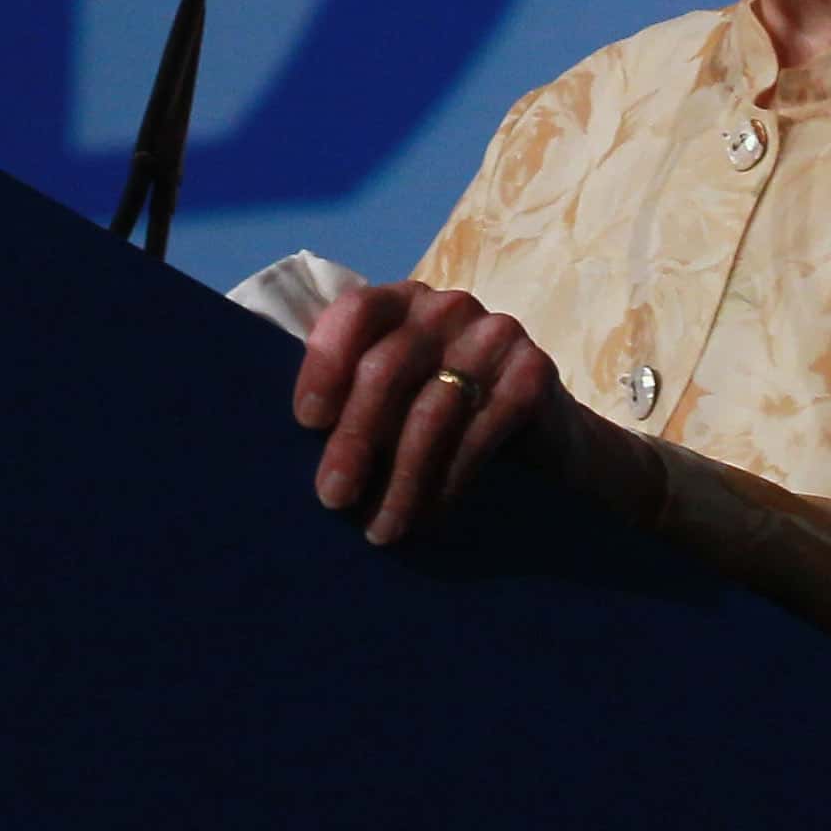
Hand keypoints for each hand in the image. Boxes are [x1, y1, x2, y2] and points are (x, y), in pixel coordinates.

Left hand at [291, 281, 577, 545]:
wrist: (549, 446)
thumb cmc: (448, 423)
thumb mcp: (398, 399)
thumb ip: (354, 397)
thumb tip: (282, 448)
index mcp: (402, 301)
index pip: (355, 311)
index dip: (325, 363)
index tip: (307, 422)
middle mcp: (448, 307)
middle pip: (386, 368)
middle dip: (354, 439)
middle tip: (332, 498)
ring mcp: (495, 335)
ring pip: (431, 410)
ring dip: (399, 478)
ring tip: (380, 529)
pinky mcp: (534, 373)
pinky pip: (479, 432)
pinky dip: (447, 481)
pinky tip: (430, 515)